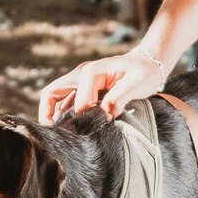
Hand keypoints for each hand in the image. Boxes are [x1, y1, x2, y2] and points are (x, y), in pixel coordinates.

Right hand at [41, 47, 166, 122]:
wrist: (149, 63)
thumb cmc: (145, 71)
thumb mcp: (137, 84)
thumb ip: (118, 99)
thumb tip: (103, 115)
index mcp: (92, 72)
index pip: (78, 101)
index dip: (85, 117)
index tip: (99, 127)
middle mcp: (81, 74)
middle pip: (52, 93)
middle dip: (47, 113)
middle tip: (53, 135)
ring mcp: (81, 80)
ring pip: (56, 97)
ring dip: (54, 114)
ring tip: (62, 134)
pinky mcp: (85, 88)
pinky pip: (66, 100)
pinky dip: (64, 113)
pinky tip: (72, 127)